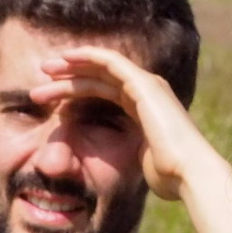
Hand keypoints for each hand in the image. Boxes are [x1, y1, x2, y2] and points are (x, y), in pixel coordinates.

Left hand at [32, 46, 213, 200]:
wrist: (189, 174)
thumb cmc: (169, 175)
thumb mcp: (141, 161)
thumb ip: (131, 154)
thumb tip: (121, 168)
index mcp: (146, 108)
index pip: (106, 89)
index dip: (78, 88)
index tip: (52, 94)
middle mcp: (148, 91)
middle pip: (101, 76)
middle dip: (70, 75)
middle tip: (42, 78)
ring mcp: (148, 85)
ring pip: (102, 67)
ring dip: (72, 67)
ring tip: (44, 70)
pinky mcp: (144, 85)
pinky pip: (111, 62)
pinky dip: (88, 57)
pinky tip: (66, 58)